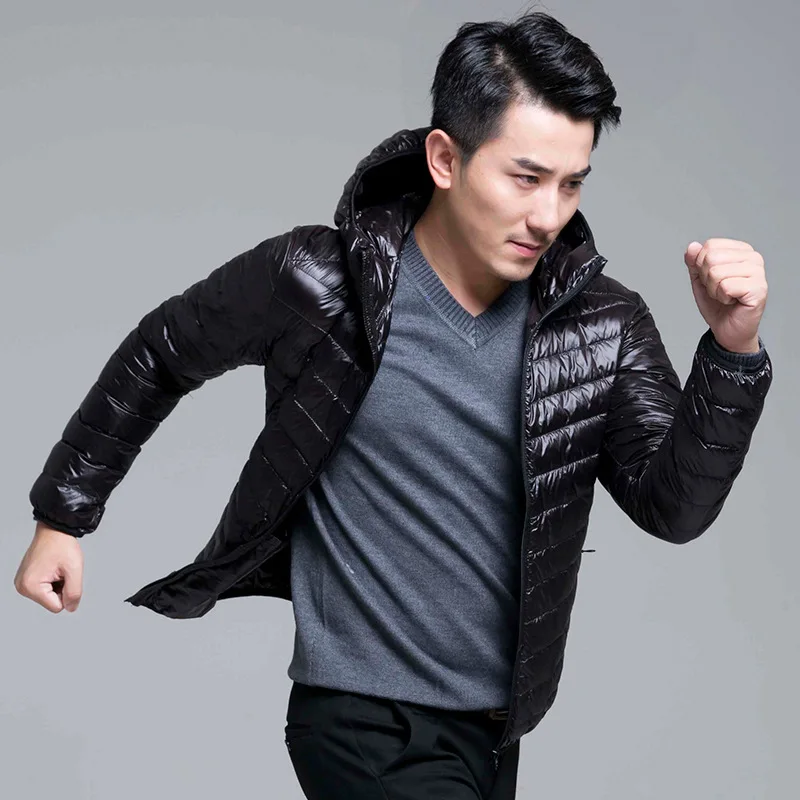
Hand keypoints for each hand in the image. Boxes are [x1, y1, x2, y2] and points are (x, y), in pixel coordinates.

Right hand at [14, 522, 83, 612]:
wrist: (54, 530)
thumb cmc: (62, 545)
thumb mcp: (74, 569)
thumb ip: (74, 593)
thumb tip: (70, 608)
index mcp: (31, 587)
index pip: (57, 606)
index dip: (67, 593)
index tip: (65, 575)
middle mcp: (22, 587)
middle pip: (51, 602)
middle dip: (61, 588)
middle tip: (61, 570)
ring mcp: (22, 583)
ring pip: (48, 596)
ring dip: (57, 584)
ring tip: (56, 568)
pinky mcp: (25, 579)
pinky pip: (44, 588)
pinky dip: (51, 580)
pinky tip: (52, 568)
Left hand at [684, 238, 767, 352]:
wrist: (728, 329)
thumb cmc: (718, 305)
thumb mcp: (700, 280)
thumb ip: (694, 262)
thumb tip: (692, 247)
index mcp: (741, 251)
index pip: (710, 246)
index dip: (701, 266)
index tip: (712, 280)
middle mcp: (753, 257)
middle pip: (711, 258)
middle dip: (706, 279)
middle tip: (718, 291)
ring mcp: (758, 272)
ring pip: (716, 272)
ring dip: (714, 290)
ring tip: (725, 296)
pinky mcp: (758, 288)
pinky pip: (725, 286)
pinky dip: (722, 297)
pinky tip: (732, 301)